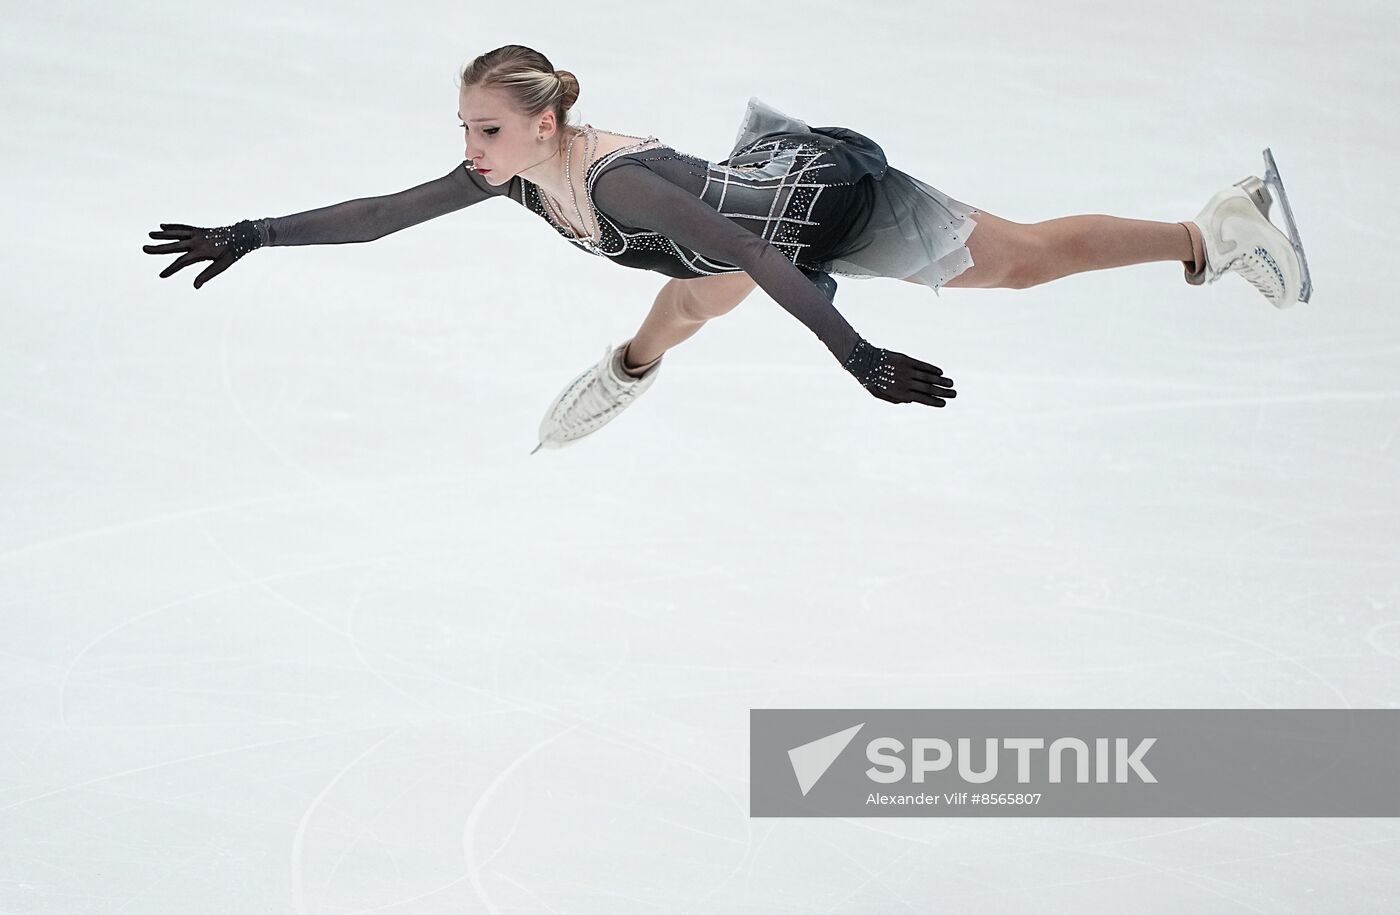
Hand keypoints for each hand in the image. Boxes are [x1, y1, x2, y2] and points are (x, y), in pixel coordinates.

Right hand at [142, 219, 263, 288]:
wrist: (242, 236)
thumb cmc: (232, 253)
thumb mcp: (222, 266)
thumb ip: (207, 275)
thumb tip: (195, 286)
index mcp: (201, 251)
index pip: (182, 262)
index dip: (171, 269)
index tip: (161, 275)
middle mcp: (196, 241)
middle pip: (173, 245)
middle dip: (158, 248)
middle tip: (144, 248)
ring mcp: (197, 234)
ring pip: (176, 233)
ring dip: (162, 234)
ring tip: (150, 235)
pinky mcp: (199, 230)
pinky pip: (183, 228)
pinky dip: (173, 227)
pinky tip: (162, 226)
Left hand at [842, 338, 956, 406]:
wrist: (863, 362)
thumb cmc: (871, 380)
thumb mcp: (880, 395)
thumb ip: (896, 399)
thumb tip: (910, 400)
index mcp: (900, 394)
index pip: (922, 400)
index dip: (935, 402)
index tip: (944, 403)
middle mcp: (906, 384)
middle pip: (929, 389)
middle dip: (943, 392)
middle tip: (954, 394)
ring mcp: (907, 372)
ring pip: (928, 378)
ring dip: (941, 381)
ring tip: (951, 383)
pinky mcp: (906, 360)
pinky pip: (922, 366)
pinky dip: (932, 369)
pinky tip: (940, 372)